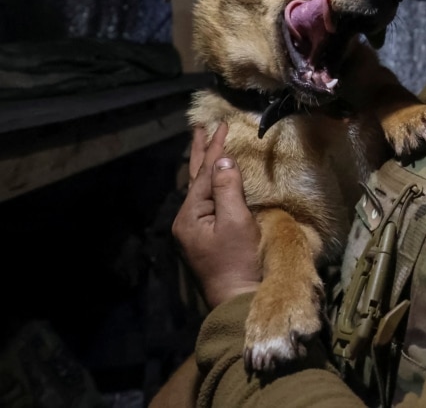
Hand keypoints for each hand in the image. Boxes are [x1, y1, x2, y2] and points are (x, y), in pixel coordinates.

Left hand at [173, 123, 262, 307]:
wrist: (237, 300)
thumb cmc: (238, 262)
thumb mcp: (236, 222)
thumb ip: (228, 189)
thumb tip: (223, 160)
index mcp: (189, 216)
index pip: (203, 174)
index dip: (214, 148)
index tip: (221, 124)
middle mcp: (186, 221)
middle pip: (194, 179)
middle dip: (200, 152)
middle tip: (201, 127)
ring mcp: (194, 231)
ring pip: (200, 189)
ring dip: (204, 166)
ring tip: (205, 145)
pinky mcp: (205, 238)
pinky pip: (207, 201)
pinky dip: (211, 183)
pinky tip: (214, 178)